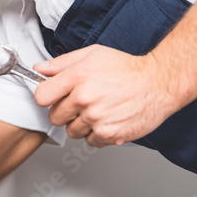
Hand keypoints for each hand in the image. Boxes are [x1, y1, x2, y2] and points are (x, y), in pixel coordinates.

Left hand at [32, 45, 178, 147]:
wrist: (157, 84)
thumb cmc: (127, 68)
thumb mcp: (92, 54)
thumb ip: (61, 62)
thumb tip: (39, 68)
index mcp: (77, 76)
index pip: (41, 96)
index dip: (47, 96)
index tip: (54, 95)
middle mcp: (85, 98)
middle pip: (55, 116)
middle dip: (64, 111)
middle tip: (80, 103)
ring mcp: (96, 118)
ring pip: (72, 131)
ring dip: (80, 124)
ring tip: (97, 110)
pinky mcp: (109, 134)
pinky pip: (90, 141)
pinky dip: (96, 133)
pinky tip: (107, 119)